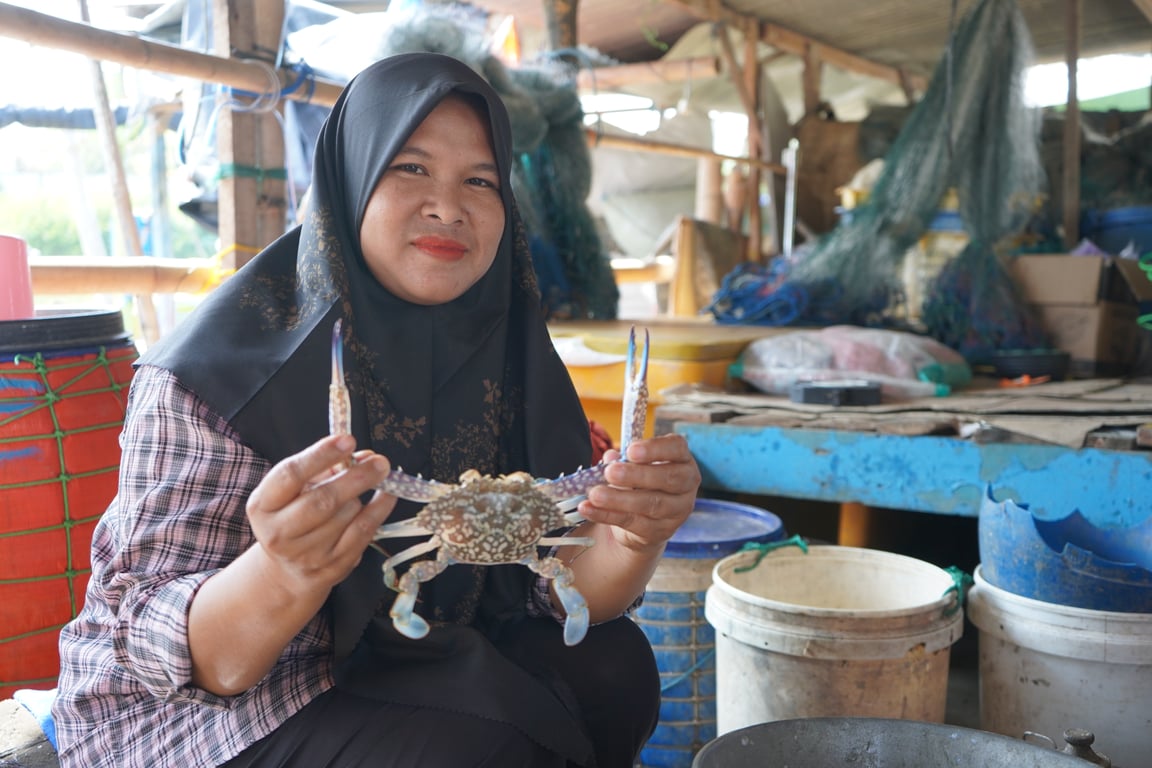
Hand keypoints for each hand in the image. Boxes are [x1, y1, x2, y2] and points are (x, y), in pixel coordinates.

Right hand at [246, 434, 394, 592]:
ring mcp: (306, 554)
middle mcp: (279, 533)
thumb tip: (364, 456)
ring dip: (361, 495)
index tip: (347, 440)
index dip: (320, 455)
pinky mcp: (332, 567)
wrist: (288, 569)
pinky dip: (380, 509)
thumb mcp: (297, 490)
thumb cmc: (294, 517)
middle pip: (322, 500)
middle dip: (356, 478)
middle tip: (379, 462)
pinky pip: (363, 532)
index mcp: (263, 506)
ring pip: (346, 515)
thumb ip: (326, 469)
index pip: (290, 475)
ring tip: (363, 486)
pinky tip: (387, 495)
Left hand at [579, 433, 700, 553]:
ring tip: (595, 494)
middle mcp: (687, 484)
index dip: (655, 448)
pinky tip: (589, 509)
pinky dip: (607, 515)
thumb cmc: (640, 483)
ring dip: (619, 499)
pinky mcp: (661, 531)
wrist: (643, 520)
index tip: (631, 450)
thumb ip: (622, 460)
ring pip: (651, 504)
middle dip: (637, 475)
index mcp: (682, 459)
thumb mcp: (632, 466)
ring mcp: (677, 510)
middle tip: (610, 472)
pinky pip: (633, 522)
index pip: (677, 448)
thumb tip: (610, 457)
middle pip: (668, 478)